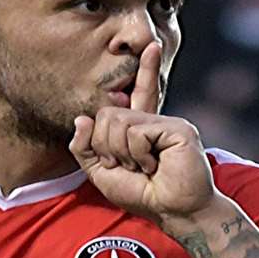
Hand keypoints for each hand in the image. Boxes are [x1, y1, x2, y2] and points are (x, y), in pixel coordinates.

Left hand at [68, 42, 217, 222]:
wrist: (174, 211)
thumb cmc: (143, 194)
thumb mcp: (103, 174)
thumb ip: (85, 149)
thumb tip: (82, 119)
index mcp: (141, 128)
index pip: (137, 94)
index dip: (147, 70)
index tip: (154, 46)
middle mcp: (155, 120)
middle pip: (107, 115)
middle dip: (106, 147)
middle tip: (128, 166)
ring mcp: (166, 122)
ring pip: (117, 122)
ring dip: (121, 153)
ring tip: (143, 168)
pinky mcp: (177, 128)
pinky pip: (136, 132)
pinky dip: (137, 154)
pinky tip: (154, 166)